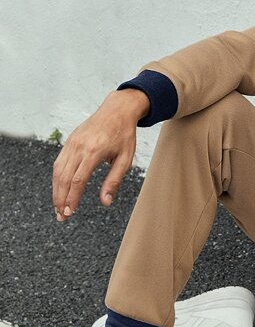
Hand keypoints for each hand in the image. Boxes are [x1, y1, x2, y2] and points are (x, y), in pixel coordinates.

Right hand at [53, 89, 149, 221]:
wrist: (117, 110)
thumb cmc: (124, 135)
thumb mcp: (126, 159)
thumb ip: (114, 181)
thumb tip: (105, 202)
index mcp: (94, 151)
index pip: (78, 180)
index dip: (72, 198)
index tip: (69, 212)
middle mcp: (79, 147)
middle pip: (64, 178)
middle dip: (60, 199)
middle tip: (61, 216)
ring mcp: (72, 143)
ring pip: (57, 171)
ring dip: (56, 191)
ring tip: (58, 207)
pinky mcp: (69, 141)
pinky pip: (59, 162)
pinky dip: (57, 178)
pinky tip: (59, 190)